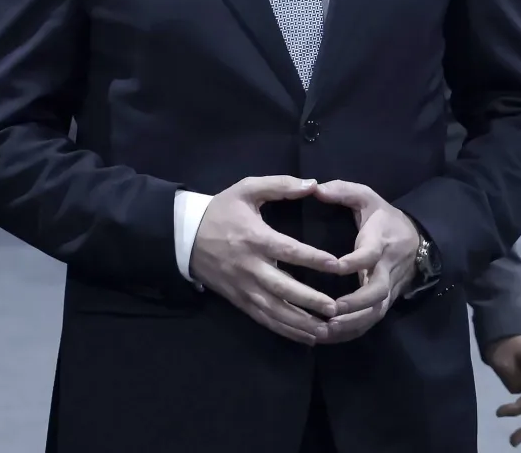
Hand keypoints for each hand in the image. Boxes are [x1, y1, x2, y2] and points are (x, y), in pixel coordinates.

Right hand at [188, 176, 342, 345]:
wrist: (183, 236)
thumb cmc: (220, 210)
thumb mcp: (246, 189)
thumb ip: (280, 185)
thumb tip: (312, 184)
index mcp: (255, 238)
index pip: (288, 250)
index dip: (313, 259)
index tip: (336, 265)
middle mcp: (250, 266)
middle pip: (283, 287)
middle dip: (310, 300)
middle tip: (335, 308)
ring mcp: (244, 287)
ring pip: (274, 310)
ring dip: (300, 322)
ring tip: (326, 329)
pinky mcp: (239, 300)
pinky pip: (264, 319)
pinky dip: (285, 330)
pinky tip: (306, 337)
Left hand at [311, 180, 421, 343]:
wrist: (417, 239)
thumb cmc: (383, 217)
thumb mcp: (367, 197)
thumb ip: (343, 191)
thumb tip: (317, 188)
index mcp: (380, 242)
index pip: (370, 255)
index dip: (355, 262)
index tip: (336, 266)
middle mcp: (386, 269)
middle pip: (377, 292)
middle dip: (355, 303)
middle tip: (330, 310)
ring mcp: (388, 288)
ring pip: (375, 312)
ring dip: (352, 323)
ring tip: (326, 330)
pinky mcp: (386, 301)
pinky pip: (372, 321)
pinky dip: (353, 331)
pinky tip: (331, 337)